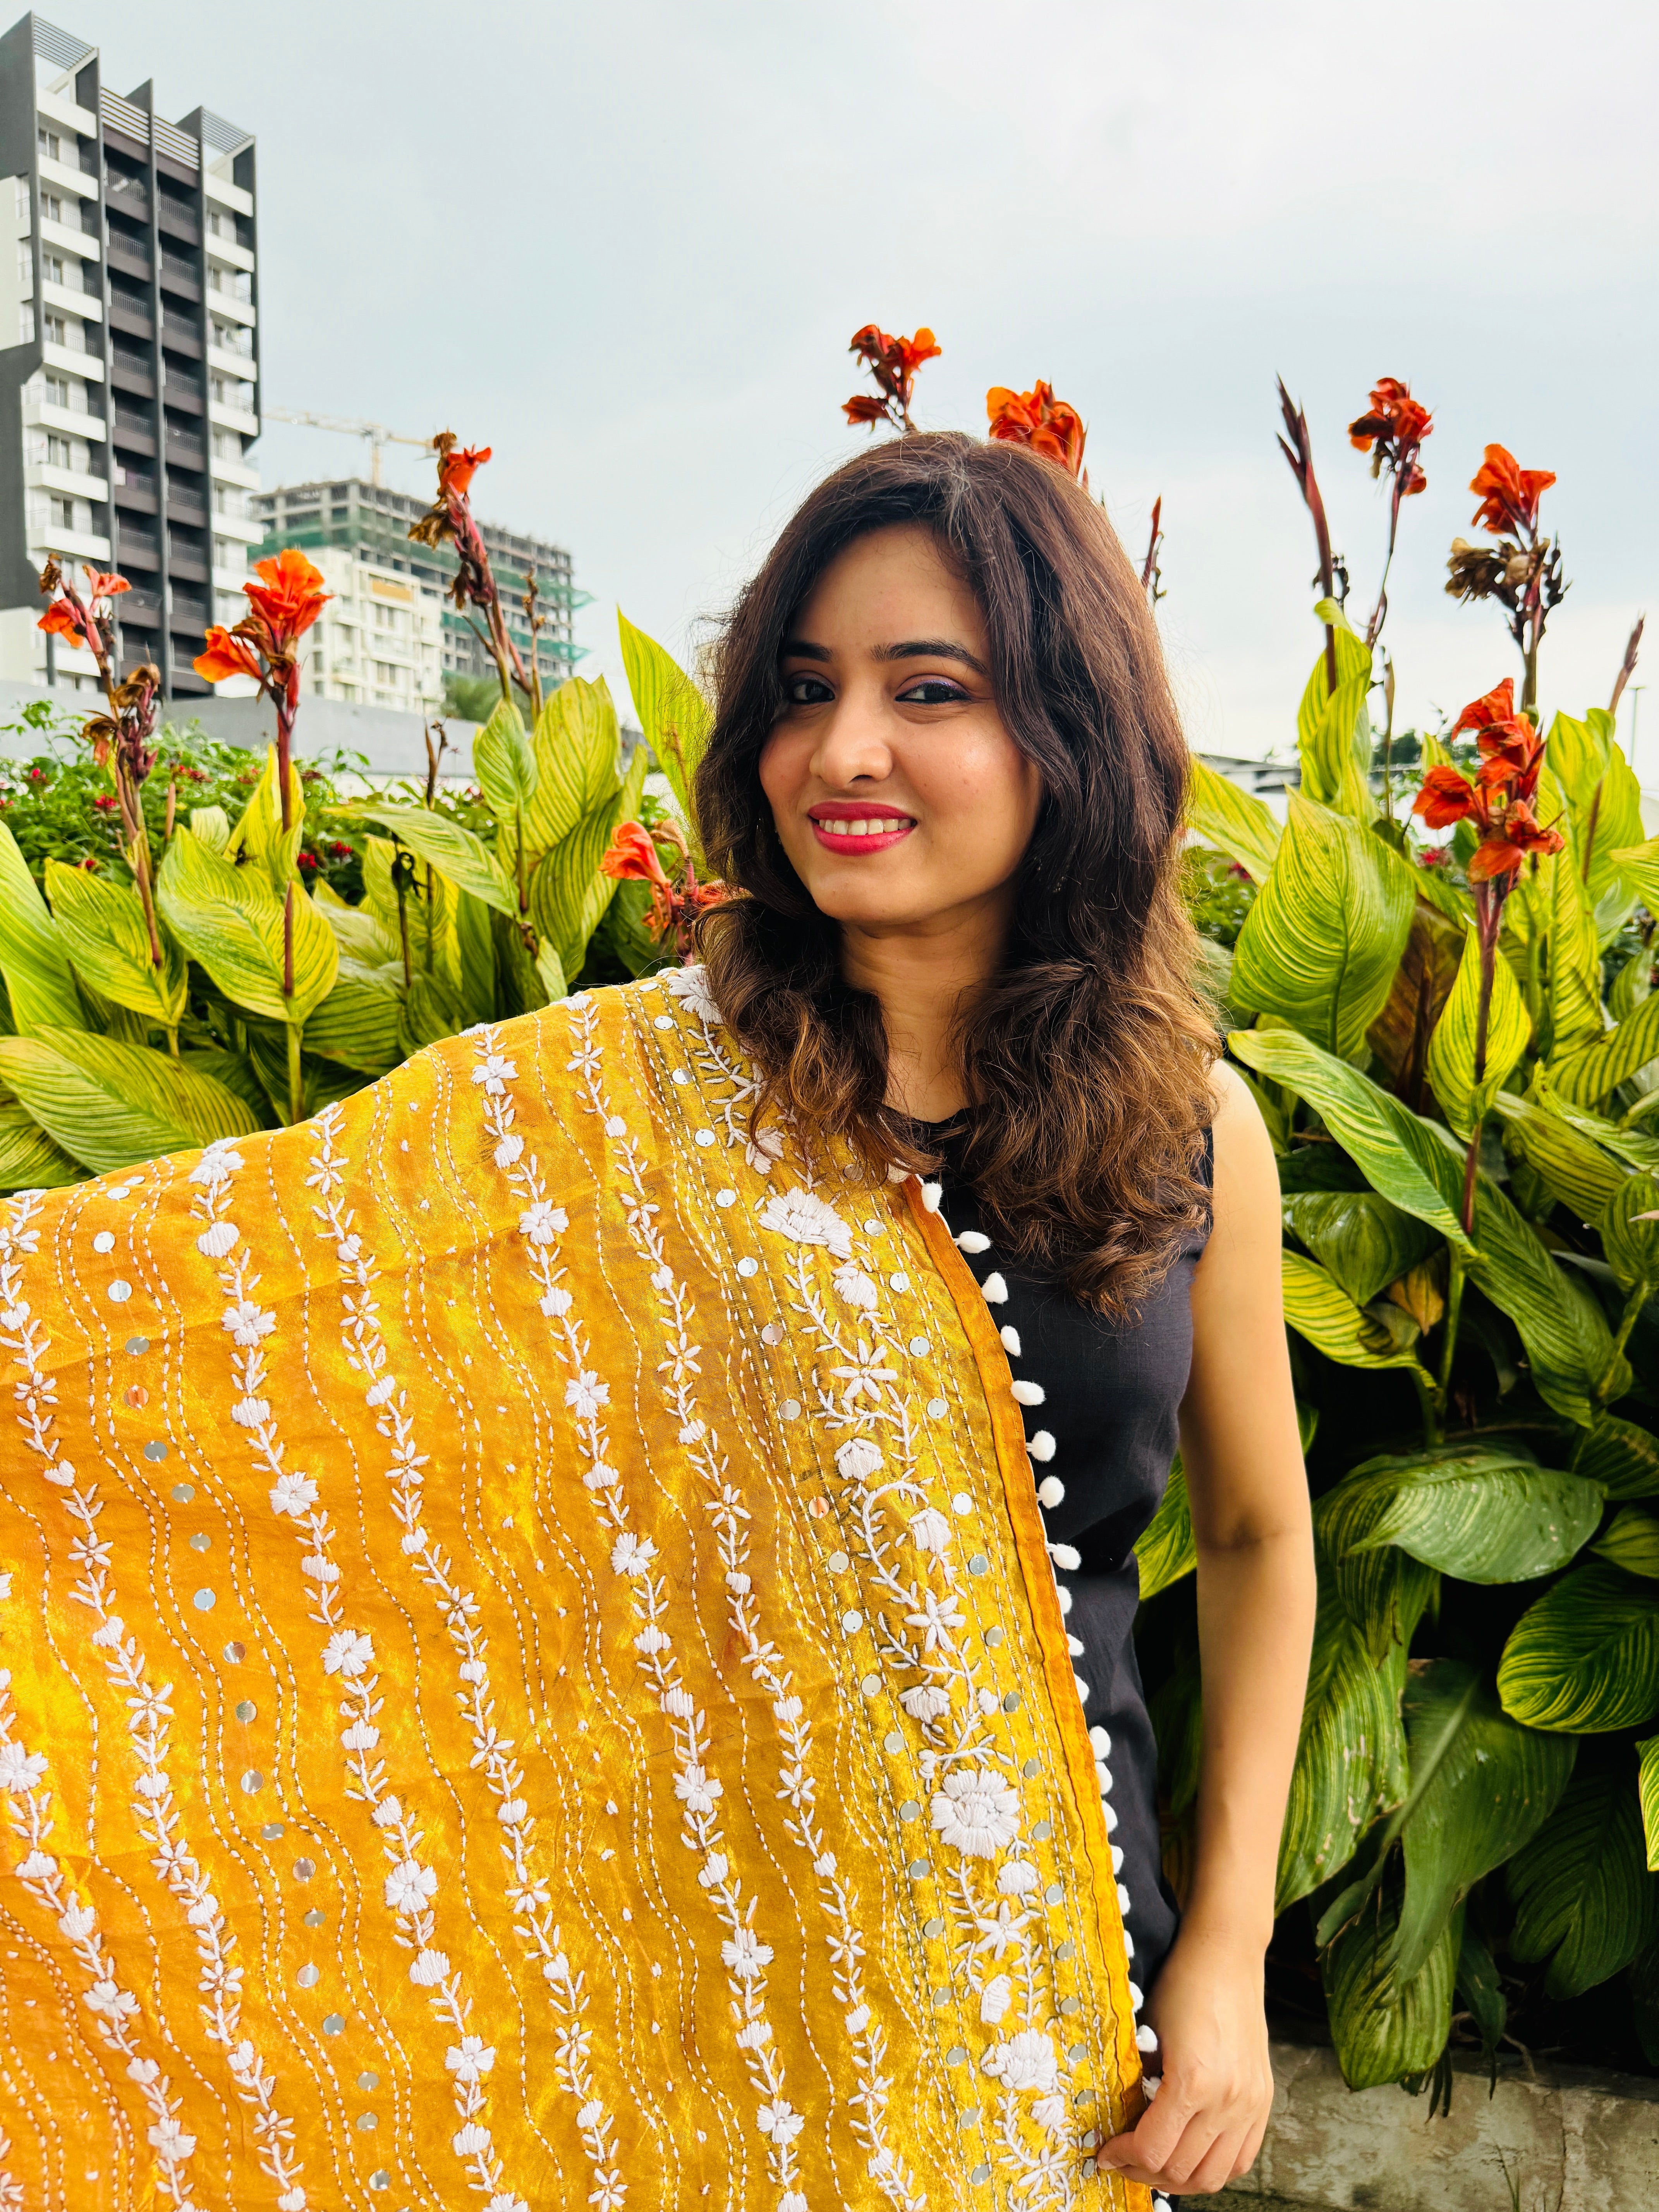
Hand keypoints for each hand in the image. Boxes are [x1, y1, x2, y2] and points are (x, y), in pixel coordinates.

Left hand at [1095, 1923, 1273, 2196]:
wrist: (1226, 1955)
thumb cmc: (1180, 1985)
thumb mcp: (1146, 2032)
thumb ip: (1140, 2085)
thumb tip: (1121, 2125)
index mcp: (1194, 2081)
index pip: (1153, 2149)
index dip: (1122, 2157)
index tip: (1104, 2151)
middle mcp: (1228, 2100)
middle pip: (1182, 2170)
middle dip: (1145, 2173)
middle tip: (1123, 2160)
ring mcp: (1250, 2103)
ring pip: (1214, 2176)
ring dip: (1179, 2179)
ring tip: (1154, 2164)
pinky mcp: (1263, 2100)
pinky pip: (1240, 2159)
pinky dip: (1213, 2168)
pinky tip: (1190, 2155)